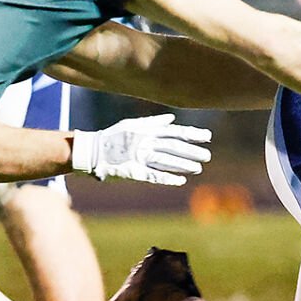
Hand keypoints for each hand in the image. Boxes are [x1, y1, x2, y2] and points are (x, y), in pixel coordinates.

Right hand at [72, 113, 212, 185]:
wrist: (92, 151)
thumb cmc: (114, 137)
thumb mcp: (132, 125)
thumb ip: (153, 122)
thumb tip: (171, 119)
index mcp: (147, 131)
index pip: (174, 132)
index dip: (192, 134)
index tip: (208, 136)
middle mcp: (146, 142)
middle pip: (173, 146)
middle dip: (191, 151)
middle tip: (207, 156)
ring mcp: (140, 157)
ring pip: (166, 160)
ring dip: (183, 164)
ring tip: (198, 168)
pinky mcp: (133, 171)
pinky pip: (153, 175)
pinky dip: (167, 178)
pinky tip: (180, 181)